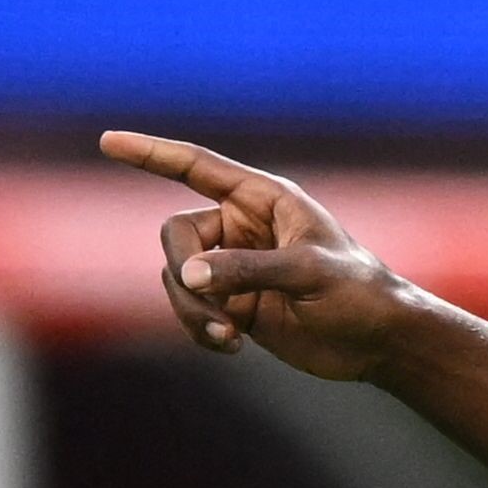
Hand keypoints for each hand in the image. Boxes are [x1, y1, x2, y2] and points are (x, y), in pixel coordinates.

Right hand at [102, 131, 413, 381]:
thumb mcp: (310, 275)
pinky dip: (199, 328)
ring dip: (191, 311)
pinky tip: (230, 347)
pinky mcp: (233, 302)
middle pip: (175, 235)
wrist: (379, 341)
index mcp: (265, 199)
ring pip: (177, 278)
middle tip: (215, 310)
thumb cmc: (360, 294)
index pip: (196, 167)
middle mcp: (243, 226)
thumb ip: (249, 270)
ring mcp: (235, 265)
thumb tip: (189, 275)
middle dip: (184, 274)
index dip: (151, 153)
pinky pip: (189, 309)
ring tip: (227, 336)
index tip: (108, 140)